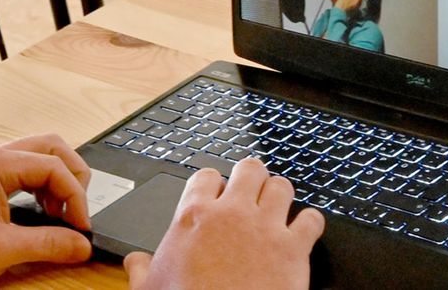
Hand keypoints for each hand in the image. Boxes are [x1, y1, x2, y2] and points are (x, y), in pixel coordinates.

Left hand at [0, 134, 92, 286]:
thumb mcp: (2, 249)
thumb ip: (48, 244)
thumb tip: (81, 244)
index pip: (53, 166)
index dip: (75, 196)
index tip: (81, 226)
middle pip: (48, 148)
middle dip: (71, 175)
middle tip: (78, 209)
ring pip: (35, 157)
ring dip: (55, 181)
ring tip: (59, 215)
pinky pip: (20, 172)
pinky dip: (38, 187)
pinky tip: (40, 213)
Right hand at [123, 159, 323, 289]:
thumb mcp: (151, 288)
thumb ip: (141, 269)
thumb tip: (135, 262)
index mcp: (195, 216)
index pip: (206, 176)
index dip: (213, 185)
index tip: (216, 195)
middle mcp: (232, 214)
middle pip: (250, 169)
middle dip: (252, 179)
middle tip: (252, 192)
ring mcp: (265, 228)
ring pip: (282, 186)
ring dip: (280, 195)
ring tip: (277, 207)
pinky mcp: (293, 249)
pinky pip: (312, 220)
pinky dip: (311, 224)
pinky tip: (304, 231)